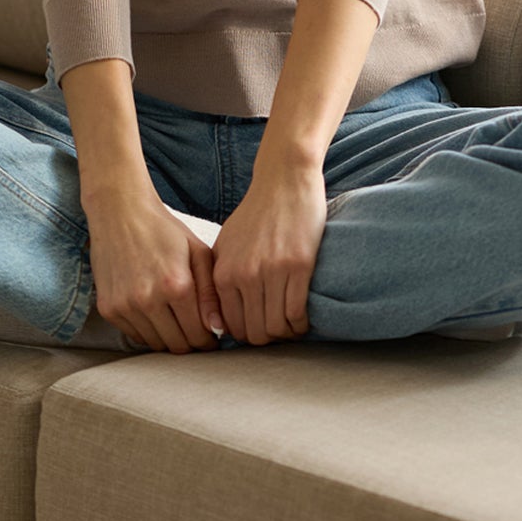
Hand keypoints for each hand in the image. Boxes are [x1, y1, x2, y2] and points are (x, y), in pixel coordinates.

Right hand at [85, 194, 225, 353]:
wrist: (120, 212)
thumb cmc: (163, 230)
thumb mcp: (197, 252)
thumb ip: (211, 293)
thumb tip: (218, 330)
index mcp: (176, 285)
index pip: (199, 335)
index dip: (209, 339)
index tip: (211, 335)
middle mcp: (148, 300)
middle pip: (178, 345)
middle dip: (191, 341)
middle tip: (195, 329)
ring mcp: (125, 306)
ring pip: (156, 344)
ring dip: (169, 337)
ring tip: (175, 319)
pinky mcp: (107, 309)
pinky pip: (134, 336)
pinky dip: (147, 330)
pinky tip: (154, 313)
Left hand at [211, 163, 327, 344]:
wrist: (284, 181)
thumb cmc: (256, 214)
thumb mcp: (226, 245)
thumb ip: (220, 280)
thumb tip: (218, 321)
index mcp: (223, 273)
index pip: (232, 328)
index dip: (247, 335)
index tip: (259, 328)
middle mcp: (244, 275)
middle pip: (255, 333)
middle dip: (268, 338)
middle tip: (278, 329)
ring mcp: (271, 271)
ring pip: (277, 328)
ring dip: (286, 333)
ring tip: (292, 324)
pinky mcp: (298, 266)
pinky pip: (297, 314)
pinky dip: (301, 324)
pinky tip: (303, 317)